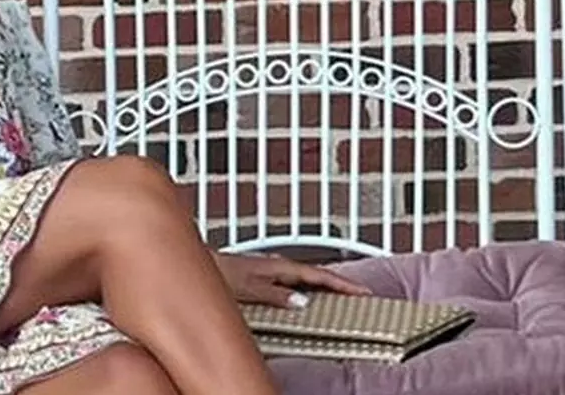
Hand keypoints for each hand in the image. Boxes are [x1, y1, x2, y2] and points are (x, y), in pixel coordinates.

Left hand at [212, 251, 371, 308]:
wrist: (201, 263)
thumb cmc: (221, 272)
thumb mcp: (251, 288)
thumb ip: (276, 294)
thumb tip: (302, 302)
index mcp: (281, 266)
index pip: (320, 275)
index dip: (343, 284)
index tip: (363, 291)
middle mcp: (279, 266)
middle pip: (317, 275)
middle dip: (340, 284)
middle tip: (360, 295)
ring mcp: (273, 270)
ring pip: (307, 278)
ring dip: (325, 286)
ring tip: (342, 297)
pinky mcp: (265, 276)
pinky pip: (295, 282)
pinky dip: (308, 289)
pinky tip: (307, 297)